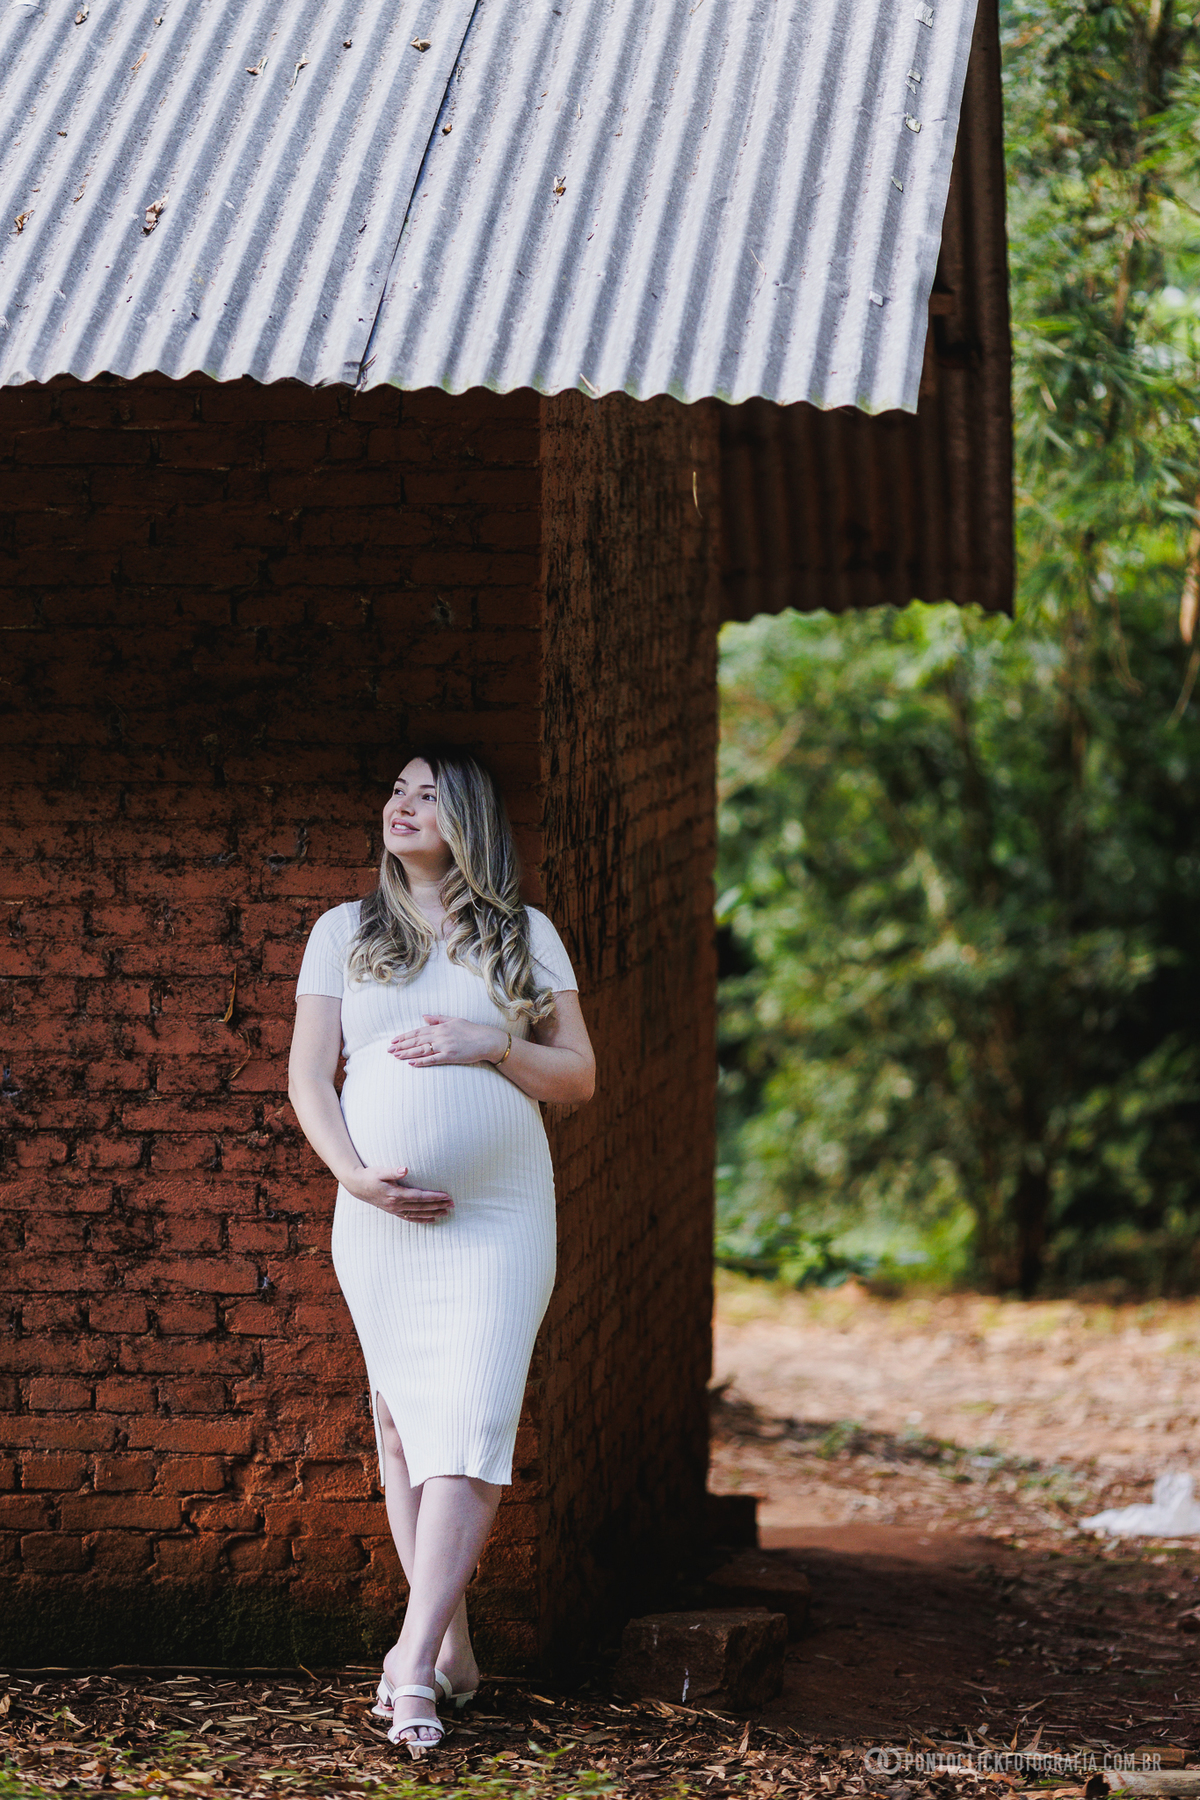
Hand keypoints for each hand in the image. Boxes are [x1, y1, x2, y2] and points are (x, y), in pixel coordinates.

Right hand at [339, 1164, 452, 1221]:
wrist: (357, 1186)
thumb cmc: (370, 1176)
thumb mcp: (380, 1171)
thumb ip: (393, 1171)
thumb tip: (405, 1169)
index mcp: (395, 1195)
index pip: (420, 1197)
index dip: (434, 1197)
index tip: (446, 1196)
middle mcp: (396, 1205)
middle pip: (422, 1207)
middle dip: (438, 1206)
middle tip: (452, 1204)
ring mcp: (395, 1210)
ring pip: (418, 1214)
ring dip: (433, 1214)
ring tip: (446, 1213)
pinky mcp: (394, 1211)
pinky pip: (411, 1218)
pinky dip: (422, 1219)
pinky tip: (432, 1219)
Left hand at [389, 1014, 508, 1067]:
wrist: (486, 1040)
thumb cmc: (471, 1030)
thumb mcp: (454, 1020)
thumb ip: (437, 1019)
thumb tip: (423, 1016)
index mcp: (440, 1027)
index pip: (418, 1031)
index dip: (404, 1036)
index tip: (394, 1041)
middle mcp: (440, 1036)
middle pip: (416, 1041)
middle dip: (402, 1046)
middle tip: (389, 1050)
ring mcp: (444, 1046)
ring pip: (422, 1050)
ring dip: (407, 1054)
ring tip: (396, 1056)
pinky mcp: (450, 1056)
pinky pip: (433, 1060)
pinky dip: (421, 1062)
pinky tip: (411, 1063)